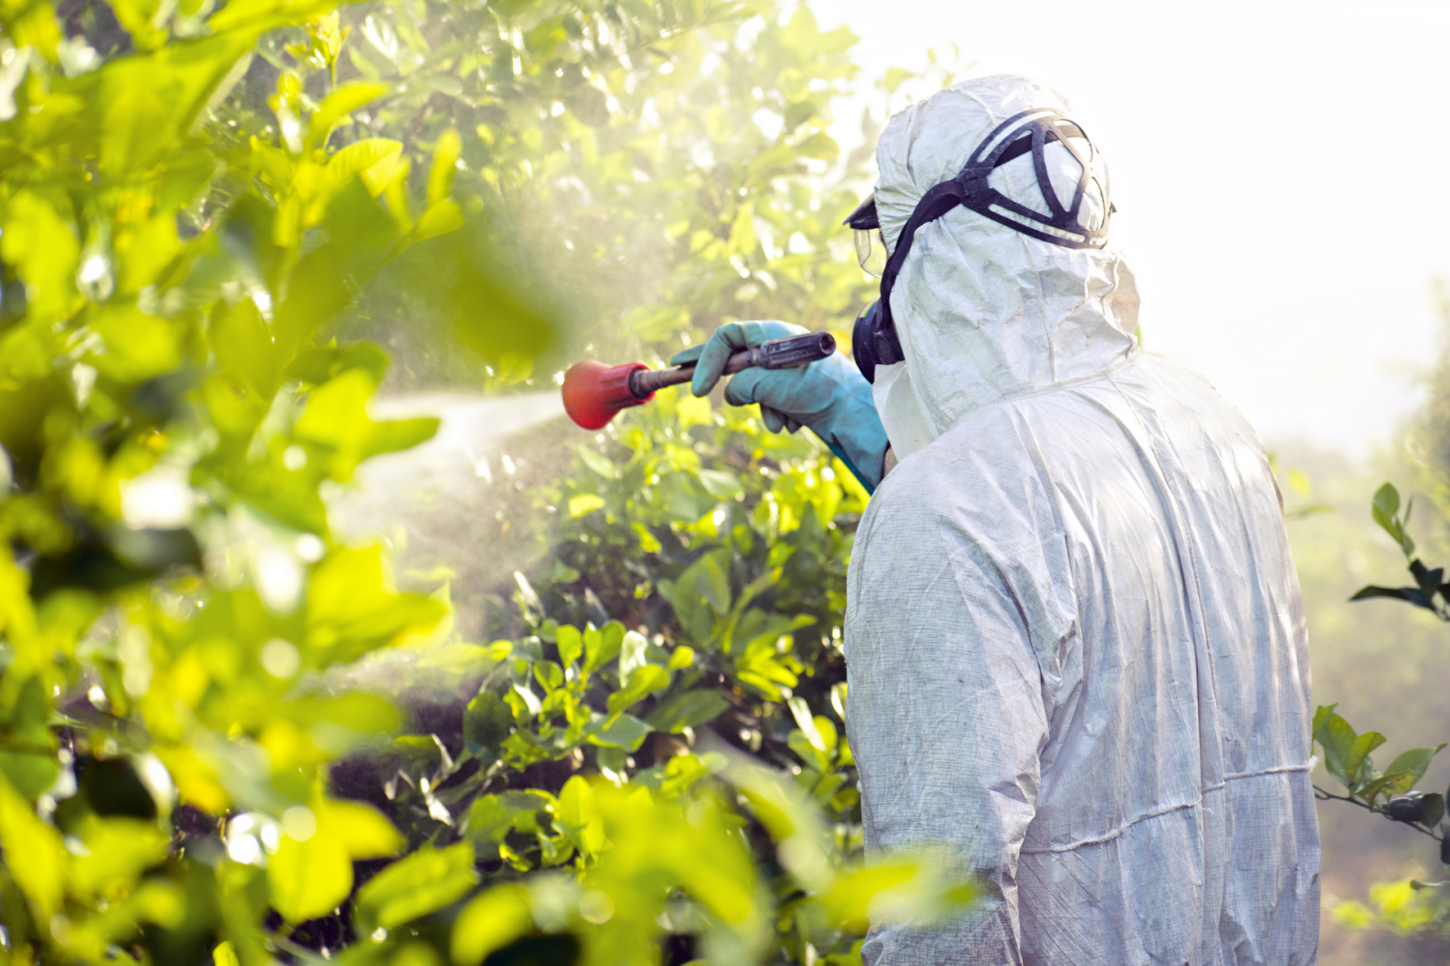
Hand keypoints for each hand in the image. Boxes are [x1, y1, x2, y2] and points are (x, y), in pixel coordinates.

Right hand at [671, 321, 888, 488]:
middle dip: (717, 375)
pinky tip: (796, 421)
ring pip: (753, 391)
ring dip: (762, 409)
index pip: (728, 336)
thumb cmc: (818, 390)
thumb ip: (741, 386)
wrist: (856, 415)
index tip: (696, 388)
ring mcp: (786, 372)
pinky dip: (777, 416)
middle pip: (734, 358)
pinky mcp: (795, 394)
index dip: (706, 359)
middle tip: (680, 372)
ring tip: (781, 416)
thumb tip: (731, 395)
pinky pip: (770, 405)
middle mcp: (779, 349)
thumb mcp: (770, 383)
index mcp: (774, 335)